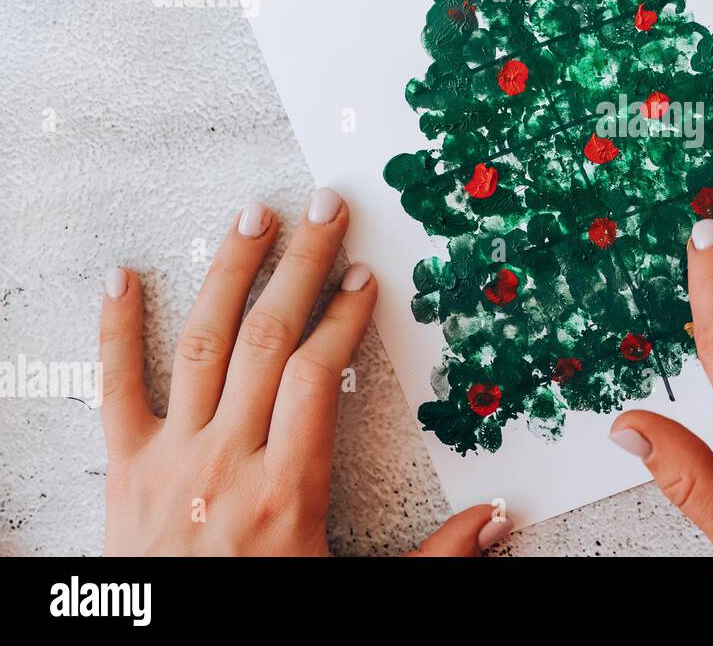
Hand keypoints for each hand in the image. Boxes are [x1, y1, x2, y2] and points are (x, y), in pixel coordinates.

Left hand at [99, 189, 513, 555]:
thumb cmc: (270, 617)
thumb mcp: (362, 595)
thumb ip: (435, 559)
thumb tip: (499, 518)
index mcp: (289, 490)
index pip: (318, 376)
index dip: (345, 317)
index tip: (365, 274)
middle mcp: (227, 463)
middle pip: (267, 341)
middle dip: (301, 265)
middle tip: (326, 208)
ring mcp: (170, 460)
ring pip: (200, 346)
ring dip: (228, 274)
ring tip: (253, 217)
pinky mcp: (124, 470)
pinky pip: (115, 389)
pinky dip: (115, 329)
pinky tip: (121, 276)